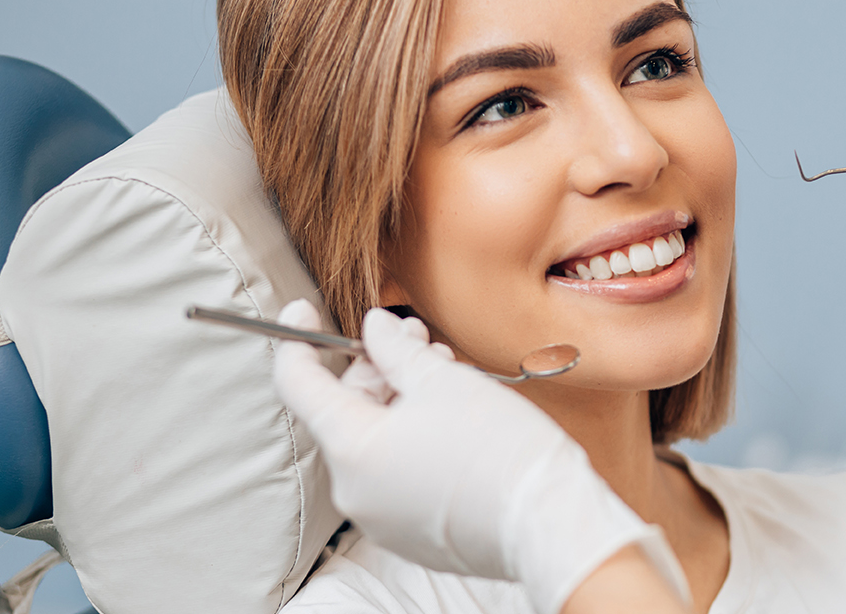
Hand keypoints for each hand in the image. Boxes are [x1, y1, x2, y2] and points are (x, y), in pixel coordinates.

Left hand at [272, 302, 688, 613]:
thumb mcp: (444, 381)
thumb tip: (374, 329)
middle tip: (414, 336)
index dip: (297, 340)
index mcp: (352, 448)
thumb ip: (396, 350)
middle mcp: (354, 490)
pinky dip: (412, 441)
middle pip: (345, 412)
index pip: (299, 386)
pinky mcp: (409, 533)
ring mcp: (380, 517)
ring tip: (445, 373)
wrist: (549, 522)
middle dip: (376, 367)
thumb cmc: (501, 449)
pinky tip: (451, 418)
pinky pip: (396, 475)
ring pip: (375, 442)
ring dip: (399, 402)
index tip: (302, 311)